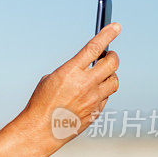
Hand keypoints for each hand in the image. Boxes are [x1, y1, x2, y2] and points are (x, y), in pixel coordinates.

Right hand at [17, 22, 120, 150]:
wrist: (41, 131)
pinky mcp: (96, 112)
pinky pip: (106, 97)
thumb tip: (88, 67)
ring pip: (114, 81)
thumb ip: (72, 70)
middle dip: (112, 57)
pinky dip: (101, 92)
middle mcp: (85, 84)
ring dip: (109, 75)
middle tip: (108, 56)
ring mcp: (93, 99)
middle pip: (112, 63)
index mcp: (70, 72)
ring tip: (100, 76)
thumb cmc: (41, 102)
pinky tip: (90, 95)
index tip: (116, 26)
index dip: (107, 34)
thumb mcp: (51, 79)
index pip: (94, 48)